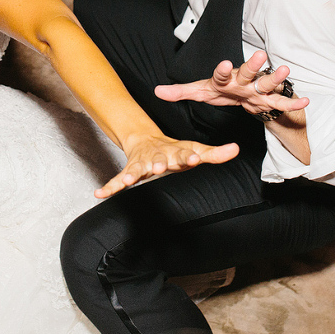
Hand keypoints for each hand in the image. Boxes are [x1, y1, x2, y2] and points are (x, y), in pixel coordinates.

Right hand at [98, 133, 237, 198]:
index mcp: (175, 153)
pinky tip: (99, 193)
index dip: (189, 158)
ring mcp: (141, 164)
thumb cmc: (175, 150)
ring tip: (125, 181)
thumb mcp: (195, 150)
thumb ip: (215, 154)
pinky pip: (116, 180)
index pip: (184, 155)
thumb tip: (236, 149)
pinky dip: (108, 186)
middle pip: (158, 161)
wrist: (147, 140)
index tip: (194, 159)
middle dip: (158, 164)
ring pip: (136, 170)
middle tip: (158, 167)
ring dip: (131, 175)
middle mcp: (157, 157)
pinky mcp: (129, 170)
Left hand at [155, 50, 309, 116]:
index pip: (221, 74)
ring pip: (267, 84)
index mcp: (225, 80)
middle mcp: (242, 81)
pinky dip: (292, 102)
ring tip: (284, 70)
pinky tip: (306, 100)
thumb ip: (180, 91)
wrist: (240, 91)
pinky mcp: (267, 100)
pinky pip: (280, 103)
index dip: (221, 70)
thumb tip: (156, 91)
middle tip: (260, 55)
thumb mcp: (199, 91)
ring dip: (276, 78)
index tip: (223, 63)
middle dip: (253, 65)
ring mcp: (257, 90)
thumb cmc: (219, 90)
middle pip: (248, 73)